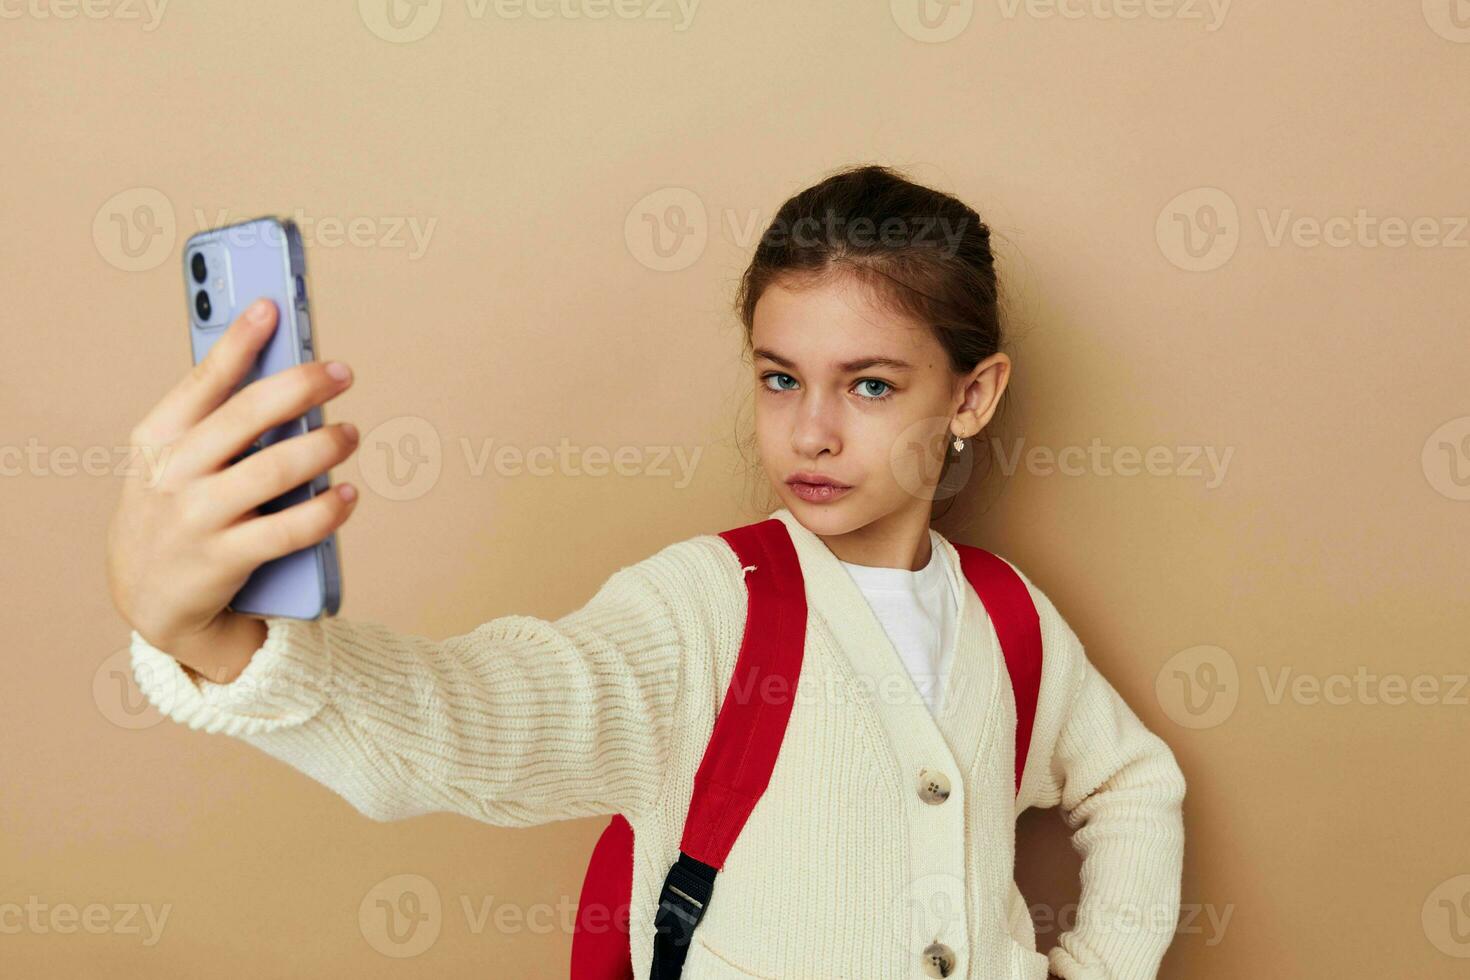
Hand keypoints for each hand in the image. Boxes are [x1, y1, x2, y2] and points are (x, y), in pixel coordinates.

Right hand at [106, 298, 360, 655]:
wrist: (148, 598)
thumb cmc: (175, 509)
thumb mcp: (174, 460)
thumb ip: (216, 421)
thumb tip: (285, 374)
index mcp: (157, 438)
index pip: (203, 380)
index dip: (239, 341)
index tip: (271, 306)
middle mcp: (172, 474)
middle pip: (246, 416)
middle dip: (300, 386)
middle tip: (342, 372)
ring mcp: (195, 518)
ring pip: (274, 470)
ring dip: (323, 446)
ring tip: (349, 433)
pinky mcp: (222, 561)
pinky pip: (287, 530)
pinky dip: (325, 510)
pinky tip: (347, 495)